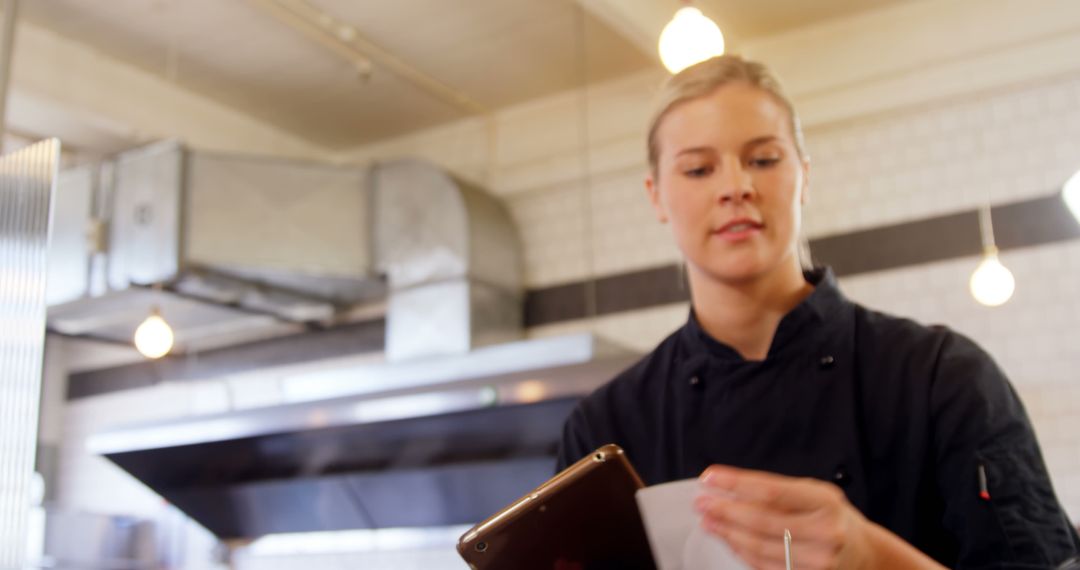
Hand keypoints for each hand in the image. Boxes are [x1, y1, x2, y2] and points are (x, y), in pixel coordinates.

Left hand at [694, 465, 873, 569]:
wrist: (862, 553)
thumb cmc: (830, 516)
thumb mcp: (813, 493)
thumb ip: (776, 491)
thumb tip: (728, 488)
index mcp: (825, 501)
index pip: (772, 490)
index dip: (736, 483)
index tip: (711, 477)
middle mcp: (825, 532)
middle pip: (761, 521)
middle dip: (725, 510)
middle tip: (702, 502)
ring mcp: (818, 561)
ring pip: (759, 548)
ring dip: (727, 533)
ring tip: (708, 520)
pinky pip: (763, 566)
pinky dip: (740, 551)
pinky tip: (728, 538)